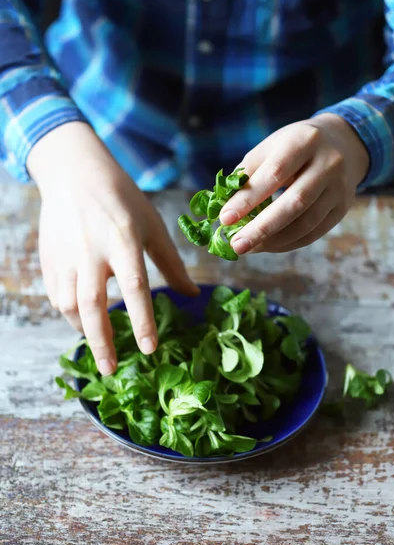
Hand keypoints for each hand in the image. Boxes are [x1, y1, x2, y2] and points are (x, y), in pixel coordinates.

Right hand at [28, 122, 197, 374]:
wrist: (74, 174)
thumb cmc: (121, 199)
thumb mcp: (152, 225)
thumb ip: (171, 263)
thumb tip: (193, 294)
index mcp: (123, 239)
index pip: (134, 286)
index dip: (141, 320)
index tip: (149, 349)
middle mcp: (91, 251)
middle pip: (93, 305)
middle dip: (102, 342)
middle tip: (112, 370)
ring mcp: (66, 256)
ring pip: (69, 305)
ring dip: (85, 331)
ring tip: (101, 348)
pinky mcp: (49, 260)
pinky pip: (57, 296)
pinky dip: (70, 315)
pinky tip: (84, 322)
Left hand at [219, 114, 368, 252]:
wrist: (343, 143)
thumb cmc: (294, 146)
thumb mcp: (270, 148)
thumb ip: (248, 174)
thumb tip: (224, 208)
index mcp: (304, 142)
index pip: (274, 175)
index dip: (248, 199)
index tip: (225, 219)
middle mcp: (328, 164)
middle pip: (294, 203)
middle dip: (262, 228)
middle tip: (237, 245)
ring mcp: (338, 188)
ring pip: (306, 223)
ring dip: (274, 241)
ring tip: (249, 248)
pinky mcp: (341, 208)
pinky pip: (313, 233)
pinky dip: (287, 243)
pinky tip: (267, 246)